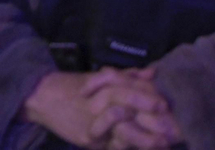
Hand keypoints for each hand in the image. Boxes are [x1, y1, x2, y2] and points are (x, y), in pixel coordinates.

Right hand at [22, 69, 165, 147]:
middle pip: (125, 103)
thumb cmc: (76, 86)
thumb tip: (152, 73)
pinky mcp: (89, 141)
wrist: (45, 98)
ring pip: (120, 129)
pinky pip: (112, 146)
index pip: (128, 88)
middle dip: (147, 115)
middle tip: (169, 125)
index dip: (147, 96)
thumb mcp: (101, 78)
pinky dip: (126, 147)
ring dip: (143, 138)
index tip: (165, 104)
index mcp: (105, 86)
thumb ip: (128, 76)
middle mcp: (100, 103)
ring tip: (160, 143)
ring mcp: (94, 124)